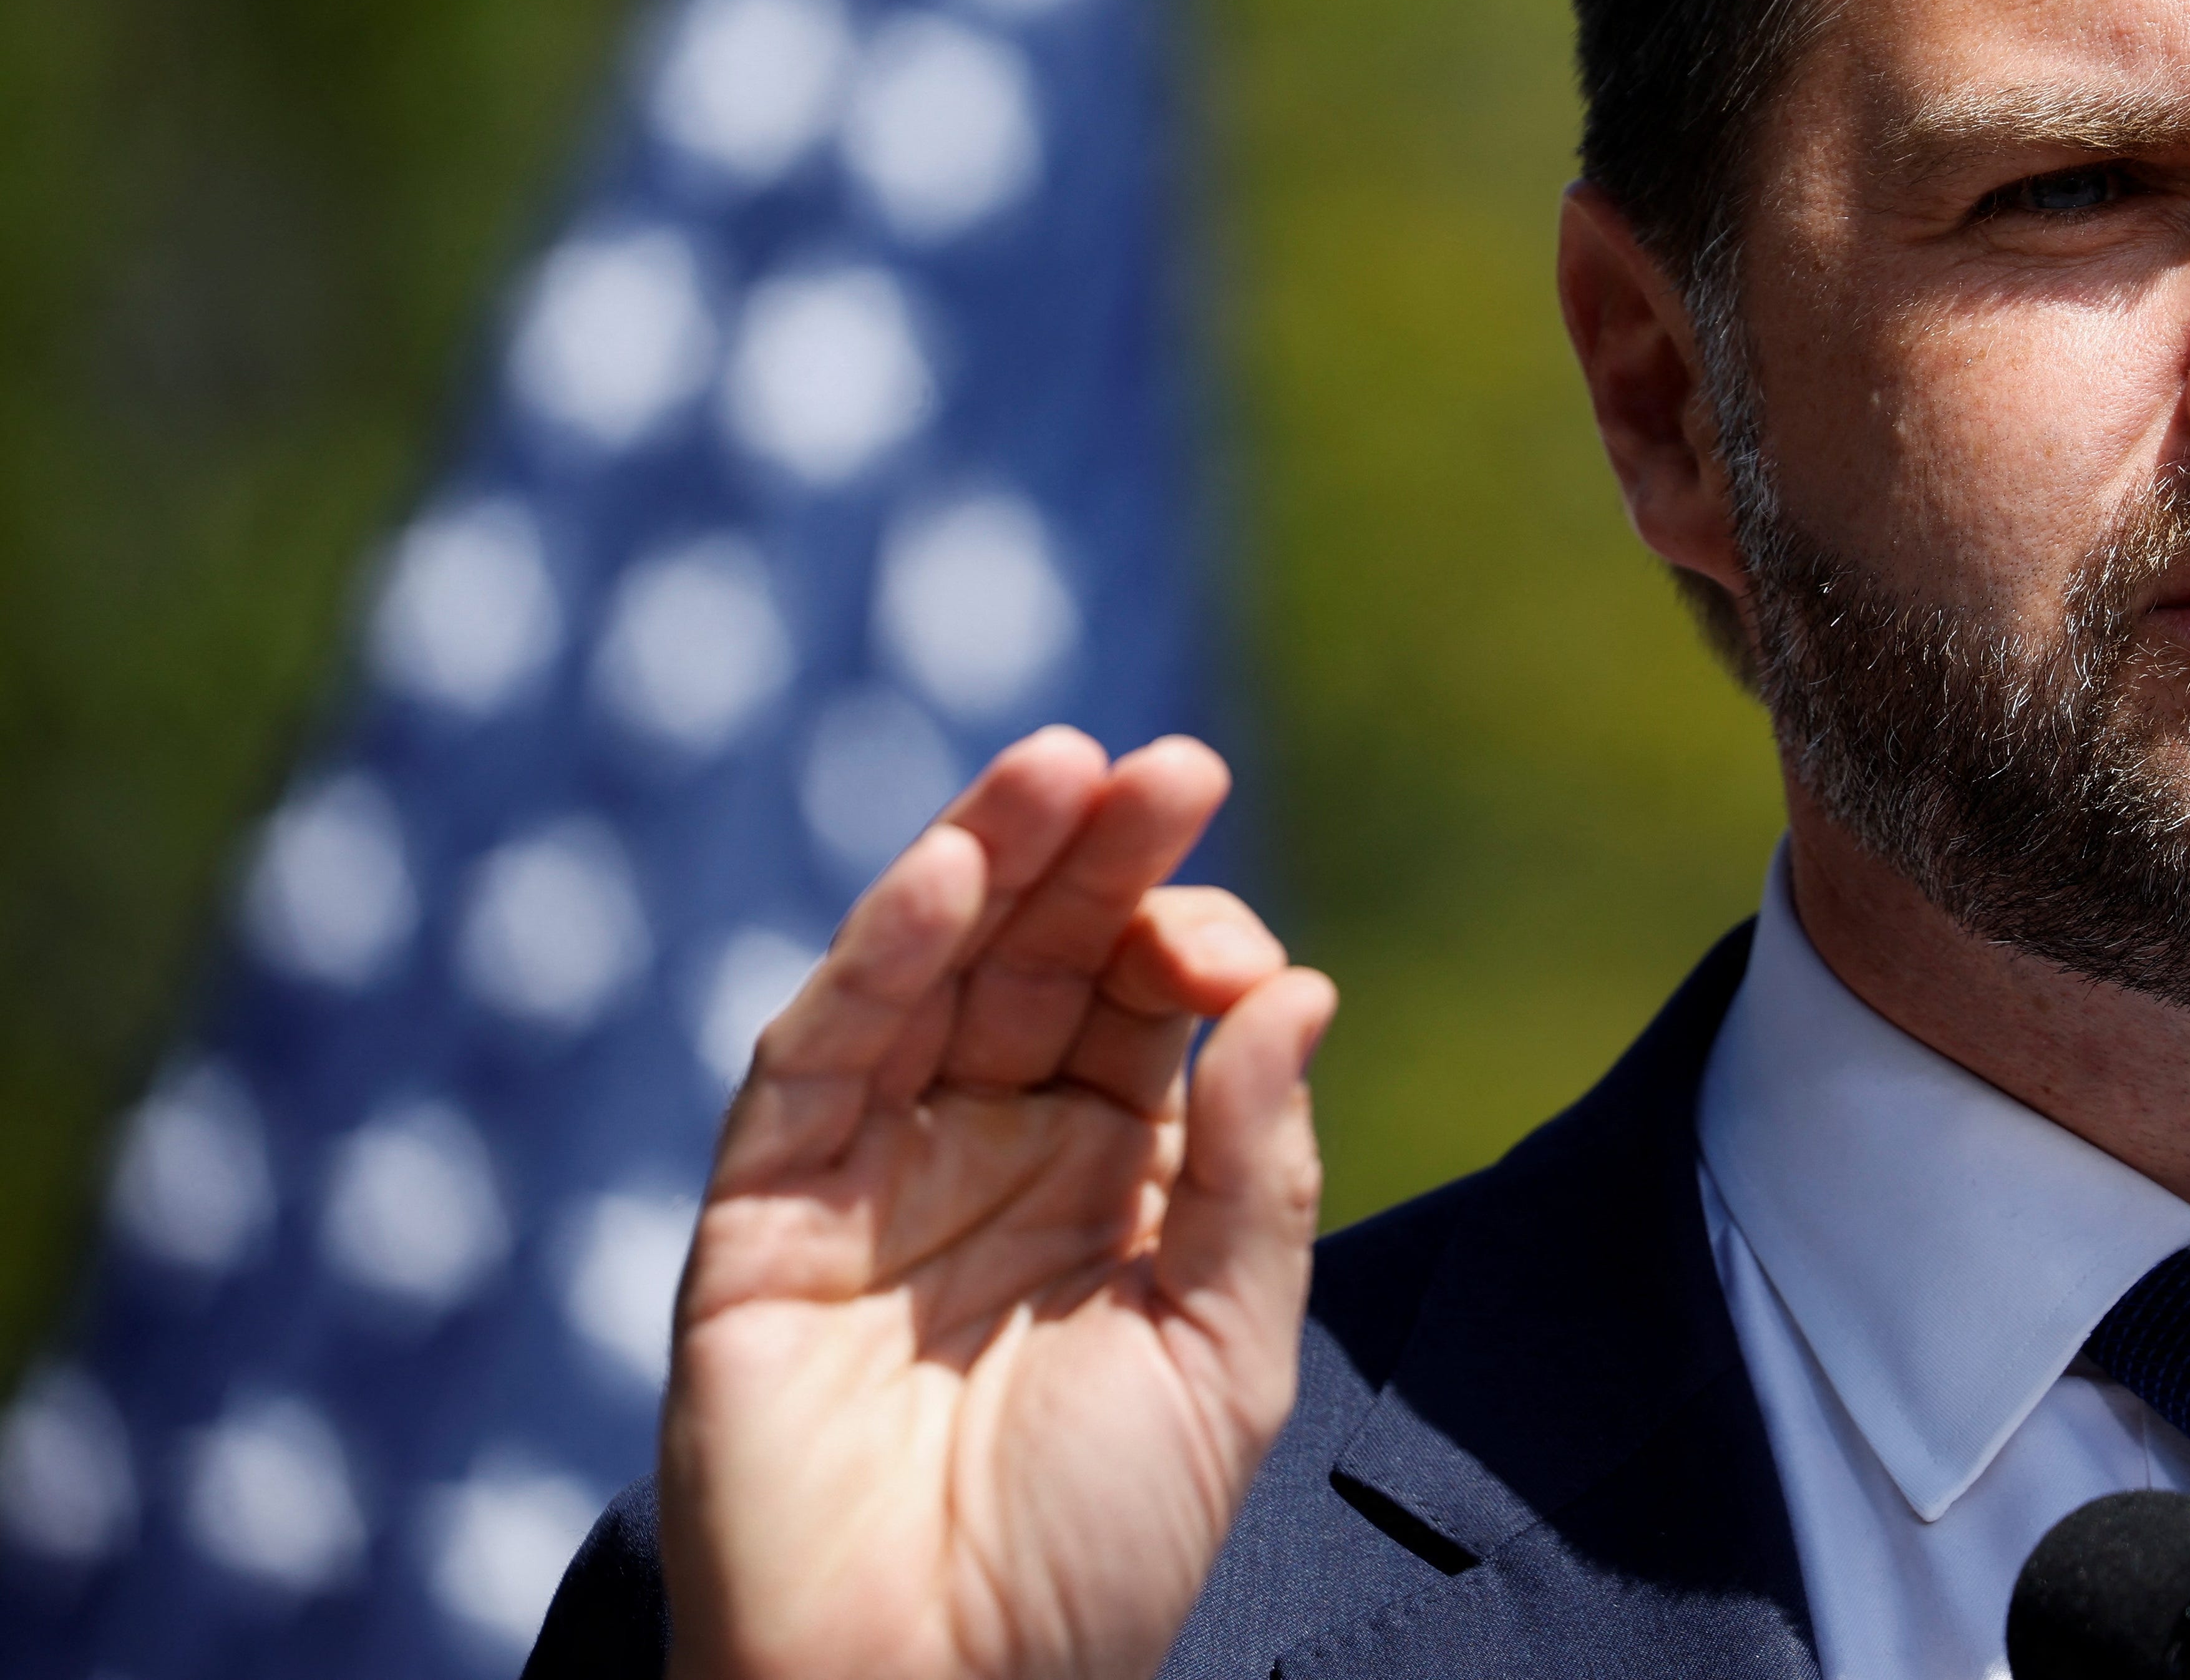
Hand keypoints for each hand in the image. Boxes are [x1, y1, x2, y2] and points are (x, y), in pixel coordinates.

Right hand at [660, 730, 1335, 1679]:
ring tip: (1054, 768)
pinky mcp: (765, 1217)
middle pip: (1037, 959)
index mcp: (1112, 1179)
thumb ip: (1258, 1172)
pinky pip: (815, 1062)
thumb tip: (1296, 993)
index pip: (1144, 1005)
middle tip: (1158, 763)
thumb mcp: (1225, 1354)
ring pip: (923, 976)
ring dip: (981, 862)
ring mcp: (872, 1174)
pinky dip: (872, 964)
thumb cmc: (1093, 1554)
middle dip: (1093, 855)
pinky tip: (940, 880)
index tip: (1231, 946)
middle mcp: (991, 1153)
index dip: (1185, 941)